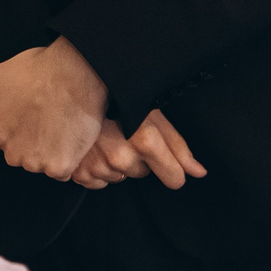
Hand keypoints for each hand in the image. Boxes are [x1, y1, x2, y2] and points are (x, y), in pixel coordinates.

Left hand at [0, 37, 106, 178]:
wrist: (74, 72)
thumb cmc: (34, 70)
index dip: (15, 125)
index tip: (27, 111)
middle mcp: (11, 154)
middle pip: (19, 155)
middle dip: (29, 140)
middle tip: (44, 116)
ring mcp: (36, 162)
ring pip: (40, 164)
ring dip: (48, 150)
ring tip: (58, 123)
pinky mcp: (59, 167)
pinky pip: (61, 172)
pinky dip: (66, 159)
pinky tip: (69, 137)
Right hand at [69, 108, 207, 189]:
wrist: (70, 88)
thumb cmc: (114, 98)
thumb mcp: (152, 114)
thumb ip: (178, 147)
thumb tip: (199, 172)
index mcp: (144, 140)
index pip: (175, 178)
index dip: (172, 169)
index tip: (165, 160)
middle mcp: (121, 156)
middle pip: (143, 175)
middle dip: (137, 158)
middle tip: (122, 133)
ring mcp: (98, 164)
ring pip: (119, 177)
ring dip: (114, 163)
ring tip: (103, 138)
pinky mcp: (79, 172)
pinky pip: (97, 182)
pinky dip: (95, 168)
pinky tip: (91, 148)